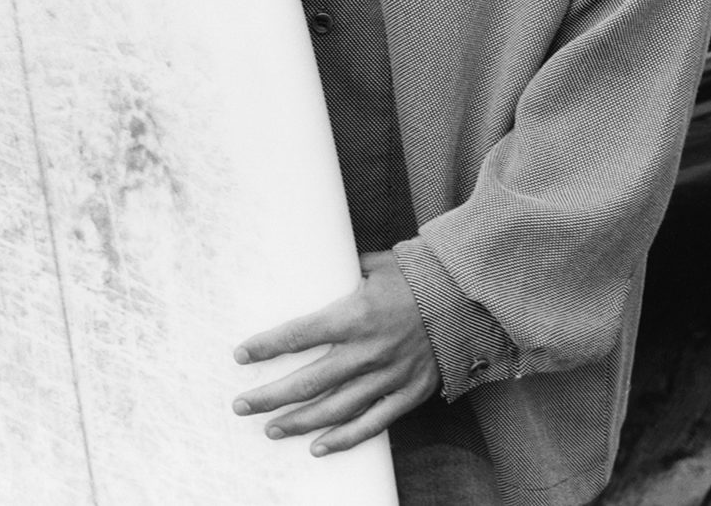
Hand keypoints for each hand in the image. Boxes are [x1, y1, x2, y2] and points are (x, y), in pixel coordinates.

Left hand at [232, 250, 438, 454]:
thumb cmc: (420, 273)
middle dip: (270, 396)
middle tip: (241, 405)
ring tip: (271, 428)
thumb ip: (345, 272)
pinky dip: (344, 438)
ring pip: (335, 408)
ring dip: (299, 422)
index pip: (299, 335)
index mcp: (357, 314)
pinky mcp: (410, 392)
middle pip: (309, 382)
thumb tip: (316, 266)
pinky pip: (372, 423)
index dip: (267, 347)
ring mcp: (390, 375)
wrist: (469, 295)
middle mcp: (370, 350)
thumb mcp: (378, 263)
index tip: (241, 355)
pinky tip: (318, 447)